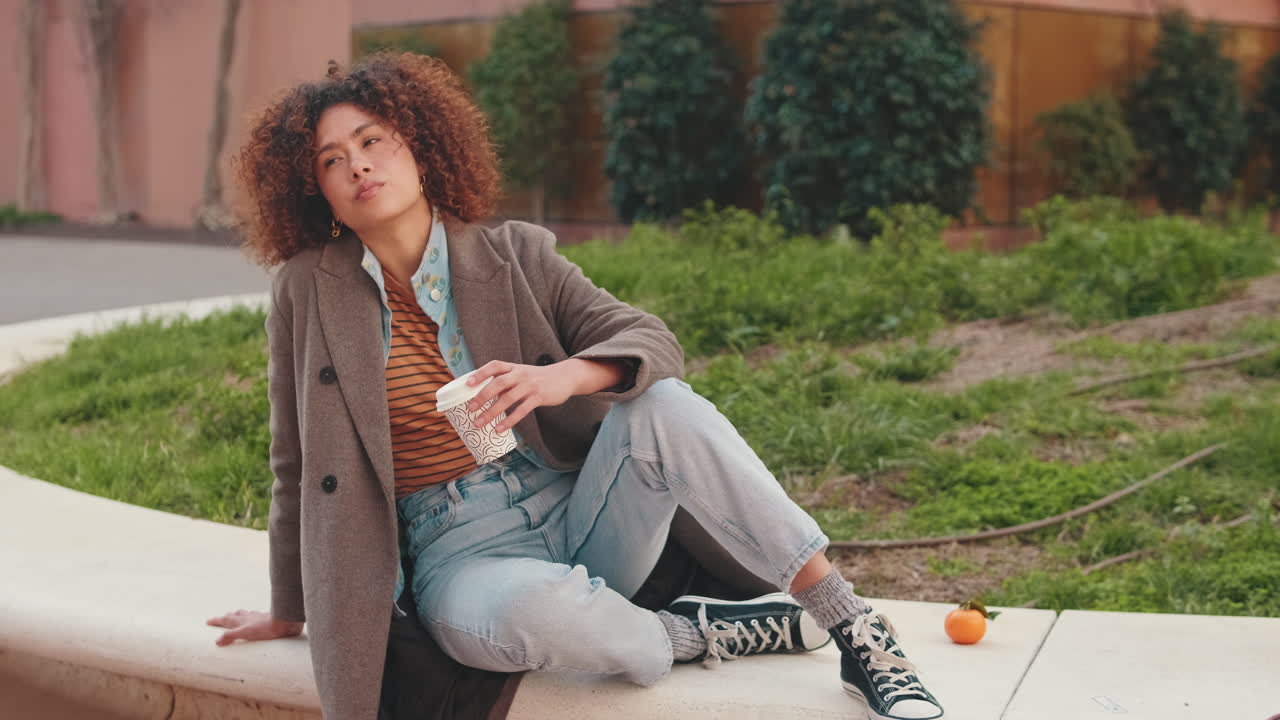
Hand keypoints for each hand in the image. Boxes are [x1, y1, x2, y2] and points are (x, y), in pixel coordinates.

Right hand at [206, 609, 303, 646]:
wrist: (284, 622)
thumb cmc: (265, 629)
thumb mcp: (245, 633)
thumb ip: (231, 636)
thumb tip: (217, 641)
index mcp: (241, 621)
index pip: (225, 620)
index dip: (216, 621)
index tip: (208, 621)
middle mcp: (248, 617)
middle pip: (234, 615)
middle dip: (227, 617)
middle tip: (222, 618)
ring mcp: (257, 617)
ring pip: (245, 614)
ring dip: (239, 615)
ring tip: (237, 615)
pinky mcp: (266, 619)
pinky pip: (256, 617)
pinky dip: (251, 617)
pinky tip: (256, 619)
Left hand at [464, 360, 581, 431]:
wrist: (564, 377)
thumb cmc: (536, 378)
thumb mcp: (521, 374)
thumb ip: (504, 382)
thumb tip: (482, 396)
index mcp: (513, 367)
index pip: (494, 366)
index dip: (480, 374)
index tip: (467, 384)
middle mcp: (520, 374)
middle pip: (498, 383)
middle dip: (482, 396)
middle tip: (470, 409)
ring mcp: (530, 386)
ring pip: (508, 399)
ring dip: (491, 412)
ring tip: (479, 423)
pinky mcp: (539, 397)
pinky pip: (522, 410)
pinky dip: (509, 421)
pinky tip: (499, 429)